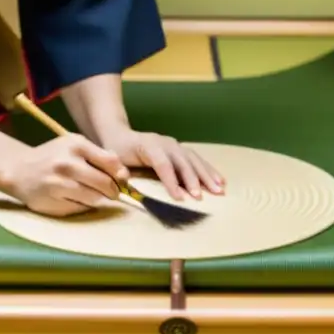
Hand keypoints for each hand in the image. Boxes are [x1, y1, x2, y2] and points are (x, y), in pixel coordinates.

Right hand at [0, 135, 128, 216]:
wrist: (19, 170)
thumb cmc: (52, 156)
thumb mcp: (74, 145)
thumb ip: (99, 155)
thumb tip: (123, 172)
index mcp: (76, 146)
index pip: (111, 163)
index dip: (121, 175)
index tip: (122, 180)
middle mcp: (67, 164)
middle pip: (105, 184)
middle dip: (113, 191)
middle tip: (113, 193)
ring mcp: (59, 185)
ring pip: (95, 199)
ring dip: (99, 199)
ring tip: (94, 194)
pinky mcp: (53, 203)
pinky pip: (80, 209)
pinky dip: (84, 206)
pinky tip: (76, 198)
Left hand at [102, 129, 224, 200]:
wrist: (120, 135)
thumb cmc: (116, 152)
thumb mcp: (113, 160)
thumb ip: (118, 169)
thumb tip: (124, 178)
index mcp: (149, 146)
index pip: (163, 164)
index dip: (171, 181)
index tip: (179, 198)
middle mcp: (166, 143)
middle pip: (183, 162)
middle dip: (193, 180)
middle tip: (201, 197)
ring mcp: (175, 145)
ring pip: (194, 160)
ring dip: (207, 176)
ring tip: (219, 190)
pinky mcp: (180, 149)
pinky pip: (197, 159)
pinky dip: (209, 170)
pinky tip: (220, 181)